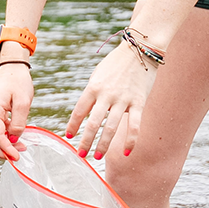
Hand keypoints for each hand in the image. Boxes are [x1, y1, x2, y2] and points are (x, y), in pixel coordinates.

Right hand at [0, 62, 35, 159]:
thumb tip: (15, 138)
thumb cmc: (19, 83)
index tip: (17, 157)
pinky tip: (17, 139)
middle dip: (3, 151)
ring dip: (4, 146)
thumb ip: (19, 122)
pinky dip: (5, 138)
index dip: (6, 149)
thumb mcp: (23, 102)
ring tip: (20, 149)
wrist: (13, 69)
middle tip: (18, 158)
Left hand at [65, 40, 156, 159]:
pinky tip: (127, 152)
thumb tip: (84, 114)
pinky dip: (131, 141)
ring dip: (103, 145)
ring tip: (97, 157)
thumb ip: (91, 94)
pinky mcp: (139, 102)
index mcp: (93, 87)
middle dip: (85, 141)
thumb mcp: (98, 76)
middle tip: (81, 155)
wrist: (140, 50)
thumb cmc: (116, 65)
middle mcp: (107, 94)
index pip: (79, 111)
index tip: (69, 137)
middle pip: (93, 123)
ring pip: (111, 127)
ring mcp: (123, 99)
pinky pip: (134, 125)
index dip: (73, 125)